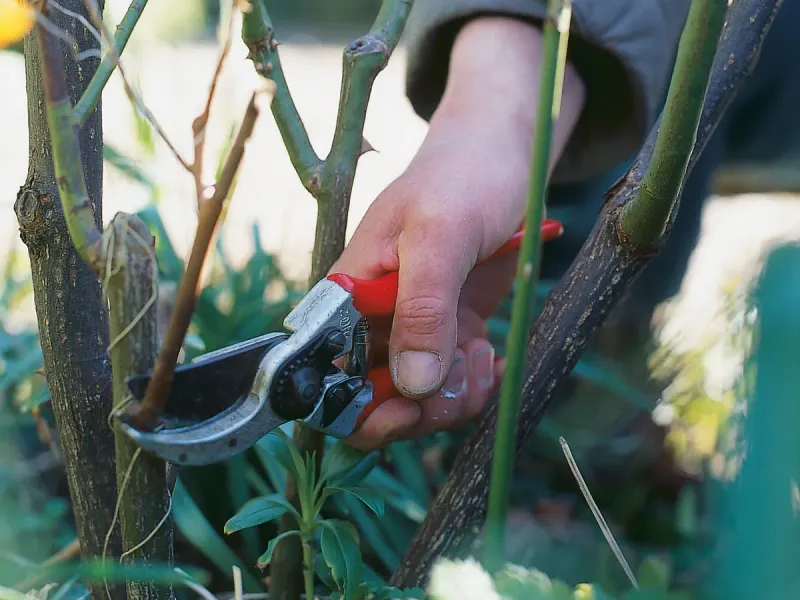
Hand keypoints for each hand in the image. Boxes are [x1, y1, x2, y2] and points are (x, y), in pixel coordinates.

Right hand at [332, 16, 584, 450]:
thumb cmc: (463, 178)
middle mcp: (372, 320)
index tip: (406, 413)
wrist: (504, 156)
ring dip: (452, 397)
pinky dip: (472, 384)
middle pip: (374, 400)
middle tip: (460, 384)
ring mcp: (412, 328)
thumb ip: (422, 307)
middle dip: (419, 410)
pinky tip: (491, 359)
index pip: (327, 377)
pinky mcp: (447, 330)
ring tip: (482, 360)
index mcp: (348, 296)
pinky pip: (450, 383)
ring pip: (418, 399)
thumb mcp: (440, 235)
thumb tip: (412, 385)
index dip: (357, 410)